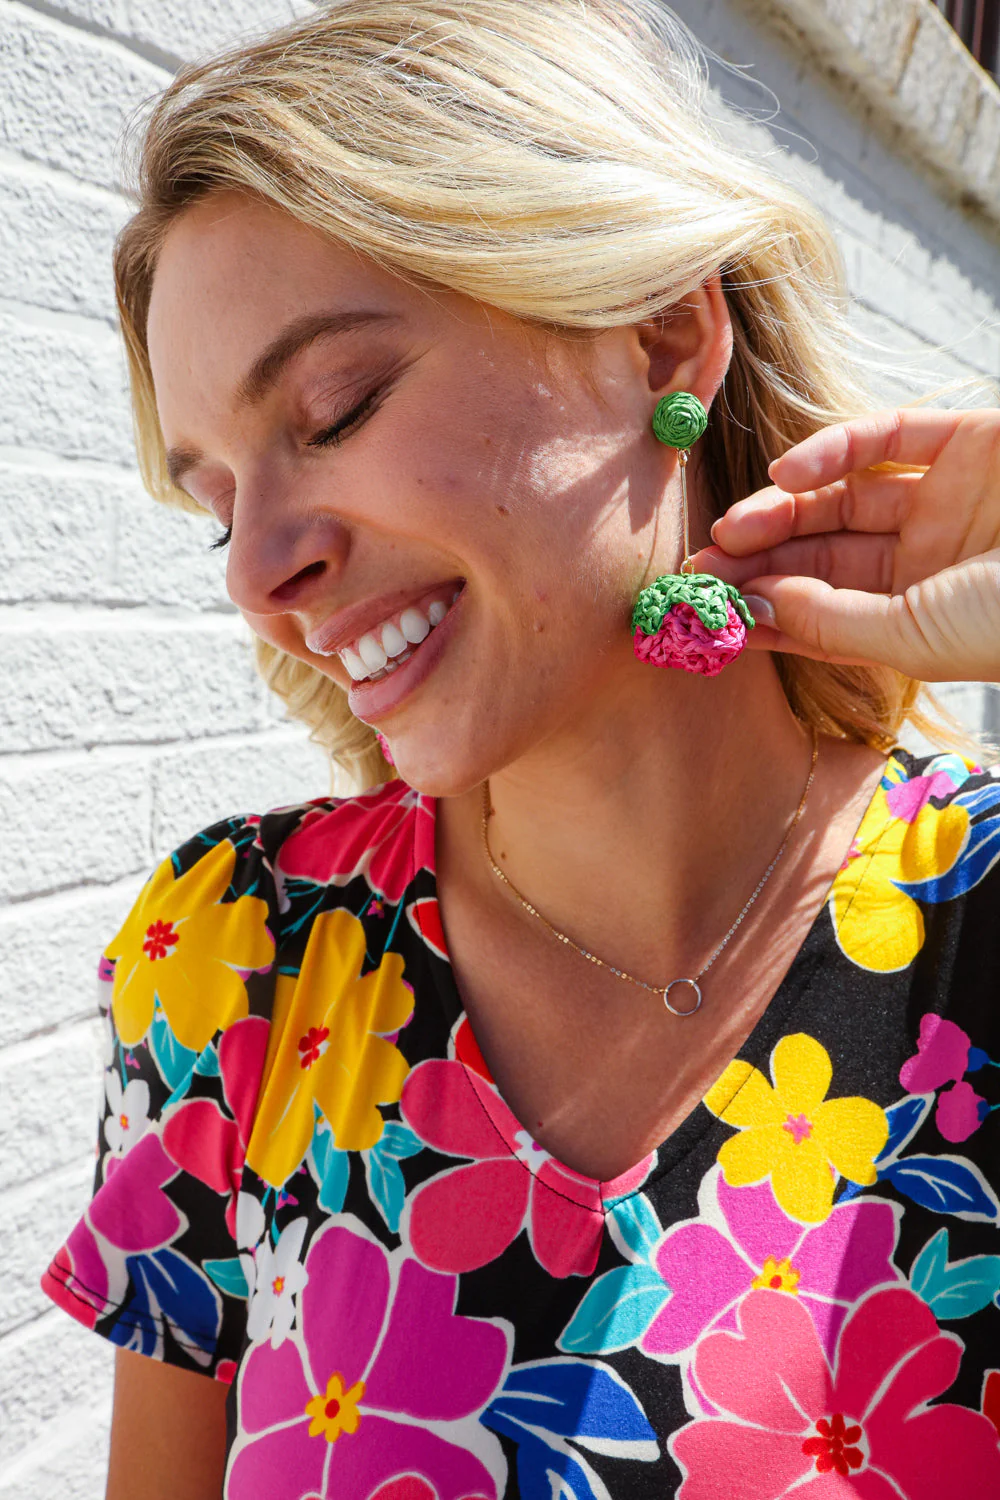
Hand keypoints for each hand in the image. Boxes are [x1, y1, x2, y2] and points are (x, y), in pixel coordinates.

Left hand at [690, 407, 999, 681]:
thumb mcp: (914, 637)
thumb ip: (830, 620)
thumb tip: (754, 606)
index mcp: (918, 618)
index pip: (822, 612)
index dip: (762, 610)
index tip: (705, 611)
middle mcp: (928, 559)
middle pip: (822, 552)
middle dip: (758, 560)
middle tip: (703, 563)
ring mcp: (945, 499)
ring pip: (842, 497)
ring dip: (779, 510)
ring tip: (729, 528)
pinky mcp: (968, 442)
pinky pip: (886, 436)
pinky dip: (831, 450)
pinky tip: (785, 475)